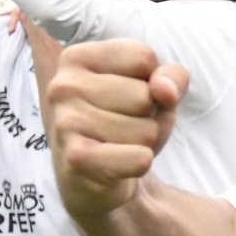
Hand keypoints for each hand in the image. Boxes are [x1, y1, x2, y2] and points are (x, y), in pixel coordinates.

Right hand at [47, 39, 189, 218]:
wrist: (92, 178)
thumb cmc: (124, 123)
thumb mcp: (156, 90)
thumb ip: (172, 76)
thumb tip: (164, 89)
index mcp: (77, 58)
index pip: (143, 56)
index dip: (153, 82)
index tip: (130, 95)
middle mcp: (63, 85)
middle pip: (145, 95)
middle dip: (149, 116)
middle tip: (125, 127)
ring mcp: (66, 121)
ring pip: (146, 129)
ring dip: (144, 142)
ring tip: (119, 145)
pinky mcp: (77, 157)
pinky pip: (139, 158)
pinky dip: (142, 163)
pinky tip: (120, 164)